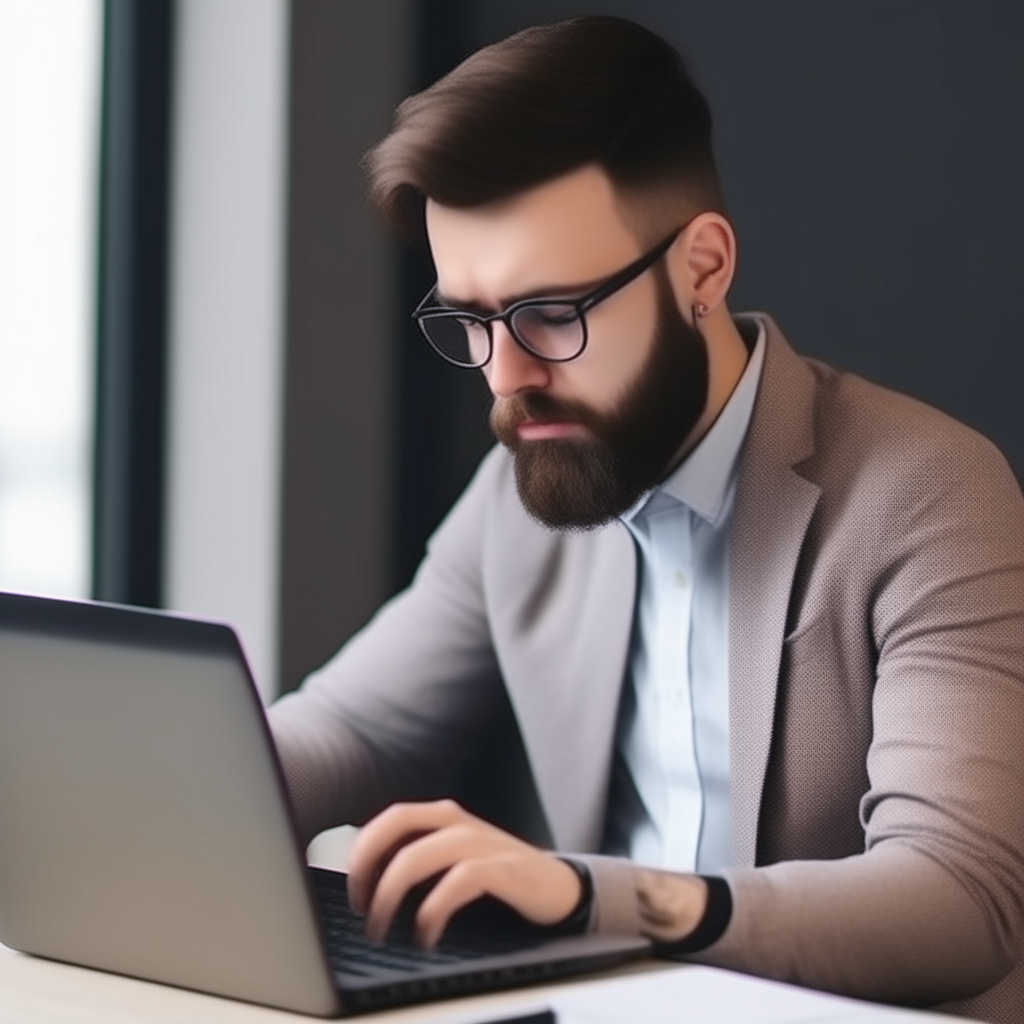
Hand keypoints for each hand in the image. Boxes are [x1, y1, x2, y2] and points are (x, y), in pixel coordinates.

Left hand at [346, 799, 582, 947]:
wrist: (559, 889)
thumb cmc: (498, 879)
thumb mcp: (453, 862)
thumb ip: (419, 859)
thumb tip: (366, 881)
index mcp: (444, 816)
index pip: (390, 817)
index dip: (363, 850)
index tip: (354, 890)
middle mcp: (459, 822)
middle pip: (397, 824)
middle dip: (368, 865)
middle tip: (360, 907)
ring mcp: (481, 842)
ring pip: (416, 856)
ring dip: (389, 897)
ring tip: (382, 930)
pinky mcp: (503, 869)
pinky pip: (455, 883)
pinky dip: (432, 912)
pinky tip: (426, 936)